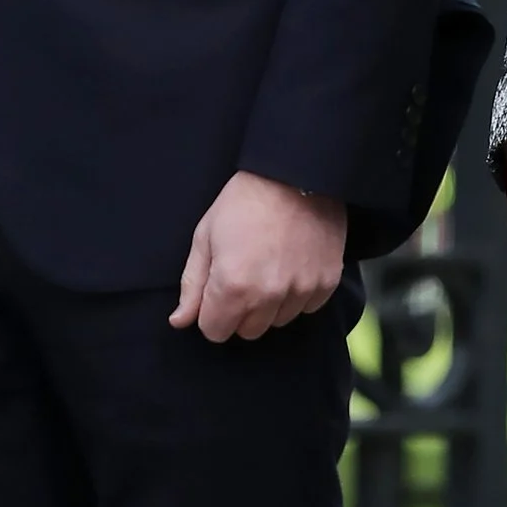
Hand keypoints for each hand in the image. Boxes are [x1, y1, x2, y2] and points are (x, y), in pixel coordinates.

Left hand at [171, 171, 348, 342]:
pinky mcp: (326, 282)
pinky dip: (297, 295)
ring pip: (277, 322)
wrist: (295, 174)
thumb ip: (192, 285)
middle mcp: (268, 295)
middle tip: (244, 275)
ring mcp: (301, 290)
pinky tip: (291, 266)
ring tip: (270, 266)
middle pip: (247, 332)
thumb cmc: (245, 201)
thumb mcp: (206, 236)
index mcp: (232, 286)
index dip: (211, 313)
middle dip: (240, 311)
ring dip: (270, 305)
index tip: (218, 289)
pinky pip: (306, 308)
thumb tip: (180, 321)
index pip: (215, 332)